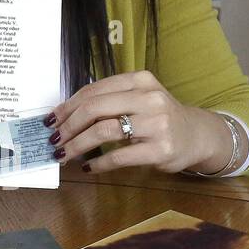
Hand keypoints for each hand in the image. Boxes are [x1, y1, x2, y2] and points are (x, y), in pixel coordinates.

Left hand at [47, 70, 231, 173]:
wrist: (196, 135)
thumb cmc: (159, 118)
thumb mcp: (139, 99)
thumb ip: (110, 101)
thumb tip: (65, 114)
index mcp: (140, 80)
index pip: (94, 90)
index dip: (68, 106)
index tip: (51, 120)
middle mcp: (149, 98)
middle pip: (95, 108)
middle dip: (68, 126)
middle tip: (54, 140)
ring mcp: (157, 124)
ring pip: (104, 130)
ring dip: (77, 145)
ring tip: (64, 155)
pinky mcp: (160, 149)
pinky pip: (119, 156)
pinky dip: (99, 163)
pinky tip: (88, 167)